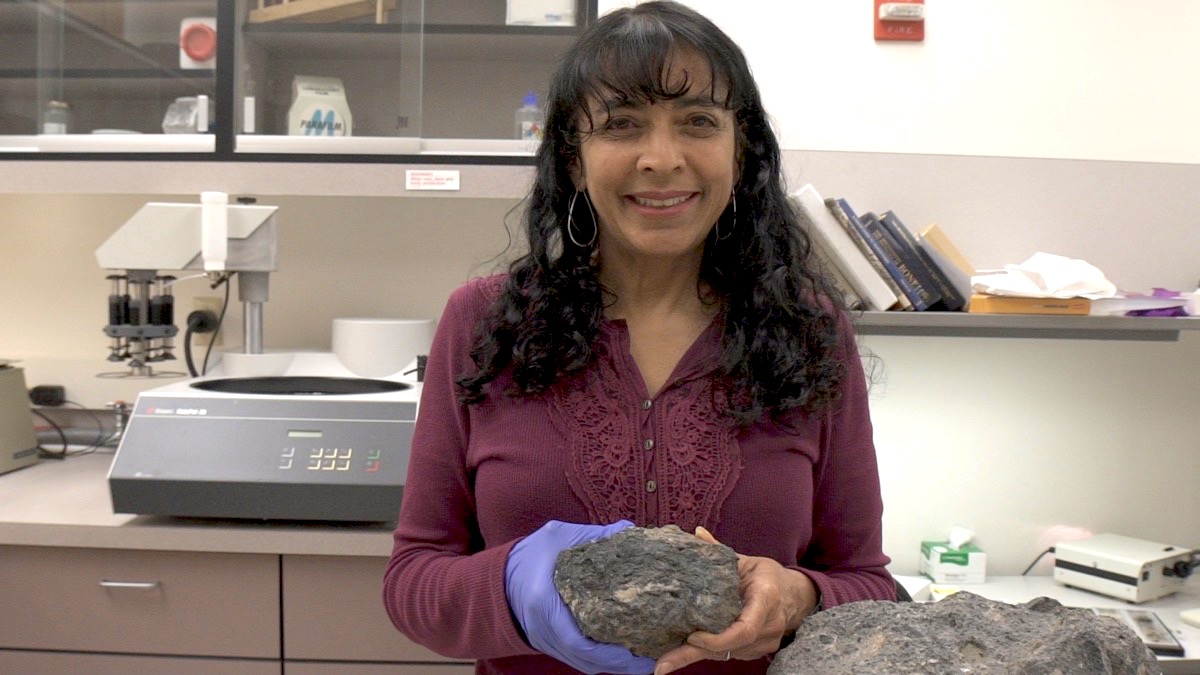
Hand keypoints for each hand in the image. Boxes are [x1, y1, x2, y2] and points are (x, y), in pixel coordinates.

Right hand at [505, 519, 655, 674]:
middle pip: (584, 661)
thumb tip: (629, 530)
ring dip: (613, 667)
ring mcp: (545, 641)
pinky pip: (577, 659)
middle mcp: (543, 630)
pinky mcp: (549, 644)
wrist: (499, 577)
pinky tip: (623, 655)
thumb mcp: (556, 537)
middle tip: (651, 661)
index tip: (634, 653)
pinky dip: (600, 661)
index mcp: (543, 602)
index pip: (576, 641)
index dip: (607, 654)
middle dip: (619, 666)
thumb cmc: (529, 554)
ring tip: (645, 661)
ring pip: (582, 664)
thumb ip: (592, 535)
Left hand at [653, 527, 818, 674]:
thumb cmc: (768, 576)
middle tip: (662, 665)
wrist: (795, 596)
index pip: (744, 628)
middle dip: (692, 655)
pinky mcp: (759, 651)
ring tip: (666, 660)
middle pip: (729, 647)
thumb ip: (719, 550)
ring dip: (696, 655)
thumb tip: (697, 533)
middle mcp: (769, 625)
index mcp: (766, 598)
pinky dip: (708, 652)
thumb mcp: (746, 560)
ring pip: (727, 654)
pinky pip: (730, 654)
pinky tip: (685, 652)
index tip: (692, 635)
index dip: (717, 637)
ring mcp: (765, 642)